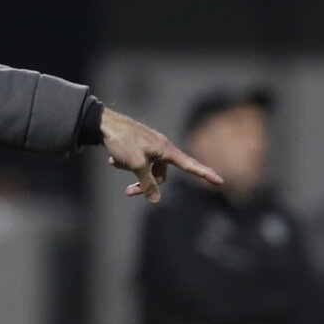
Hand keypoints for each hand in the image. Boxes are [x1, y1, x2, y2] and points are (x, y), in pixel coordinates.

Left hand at [100, 108, 222, 202]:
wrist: (104, 123)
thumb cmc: (122, 141)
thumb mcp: (136, 165)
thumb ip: (147, 183)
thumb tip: (155, 199)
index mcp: (166, 150)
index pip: (190, 165)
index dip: (205, 174)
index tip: (220, 181)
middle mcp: (161, 148)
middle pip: (161, 174)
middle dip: (145, 184)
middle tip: (128, 192)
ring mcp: (150, 146)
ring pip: (147, 168)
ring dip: (133, 172)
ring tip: (116, 163)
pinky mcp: (139, 145)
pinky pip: (137, 160)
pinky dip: (126, 163)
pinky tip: (112, 160)